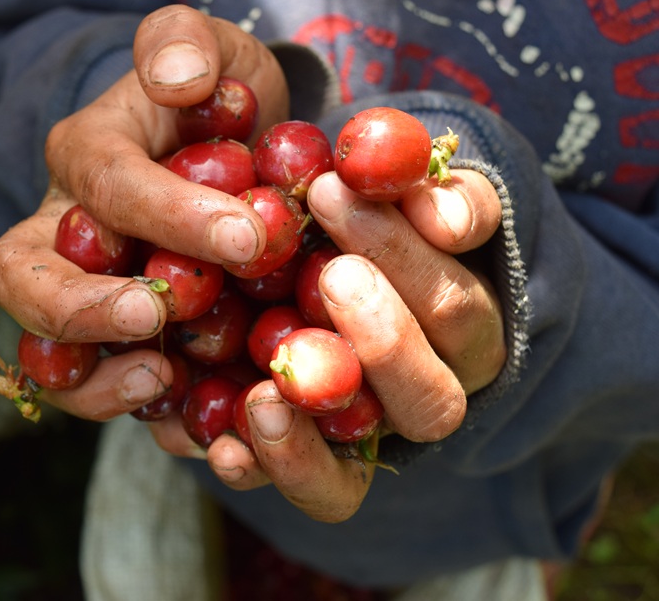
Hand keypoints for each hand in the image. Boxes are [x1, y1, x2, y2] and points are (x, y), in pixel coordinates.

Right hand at [0, 5, 288, 418]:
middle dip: (77, 306)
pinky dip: (149, 419)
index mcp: (84, 160)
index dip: (165, 213)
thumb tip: (175, 78)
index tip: (241, 235)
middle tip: (151, 318)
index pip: (103, 186)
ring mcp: (86, 302)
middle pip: (22, 281)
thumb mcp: (207, 49)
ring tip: (163, 378)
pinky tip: (205, 427)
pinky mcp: (121, 353)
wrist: (230, 157)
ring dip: (95, 382)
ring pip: (48, 356)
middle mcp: (64, 238)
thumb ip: (183, 42)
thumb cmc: (214, 102)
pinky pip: (113, 397)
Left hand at [169, 169, 504, 521]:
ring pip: (363, 469)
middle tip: (328, 277)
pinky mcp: (314, 467)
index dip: (401, 254)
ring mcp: (365, 438)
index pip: (454, 307)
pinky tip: (222, 447)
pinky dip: (262, 471)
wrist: (331, 270)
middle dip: (382, 343)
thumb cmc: (375, 227)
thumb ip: (439, 195)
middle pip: (429, 401)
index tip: (330, 192)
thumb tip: (448, 220)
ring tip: (267, 394)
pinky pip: (303, 491)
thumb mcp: (410, 198)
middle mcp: (424, 397)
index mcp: (461, 331)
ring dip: (314, 434)